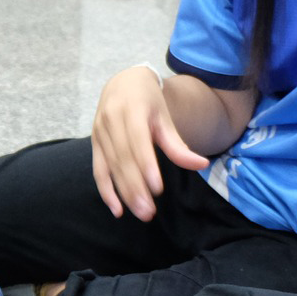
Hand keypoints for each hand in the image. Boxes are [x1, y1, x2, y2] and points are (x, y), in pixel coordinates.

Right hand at [91, 65, 208, 221]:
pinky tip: (117, 209)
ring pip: (110, 168)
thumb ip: (178, 144)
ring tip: (141, 212)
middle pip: (122, 159)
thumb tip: (201, 165)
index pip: (137, 142)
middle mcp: (111, 121)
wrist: (123, 83)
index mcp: (131, 110)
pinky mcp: (94, 143)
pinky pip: (98, 171)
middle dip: (135, 188)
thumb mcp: (164, 118)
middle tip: (149, 212)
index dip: (145, 165)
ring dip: (124, 193)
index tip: (157, 189)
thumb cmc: (148, 102)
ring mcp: (99, 133)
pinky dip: (106, 191)